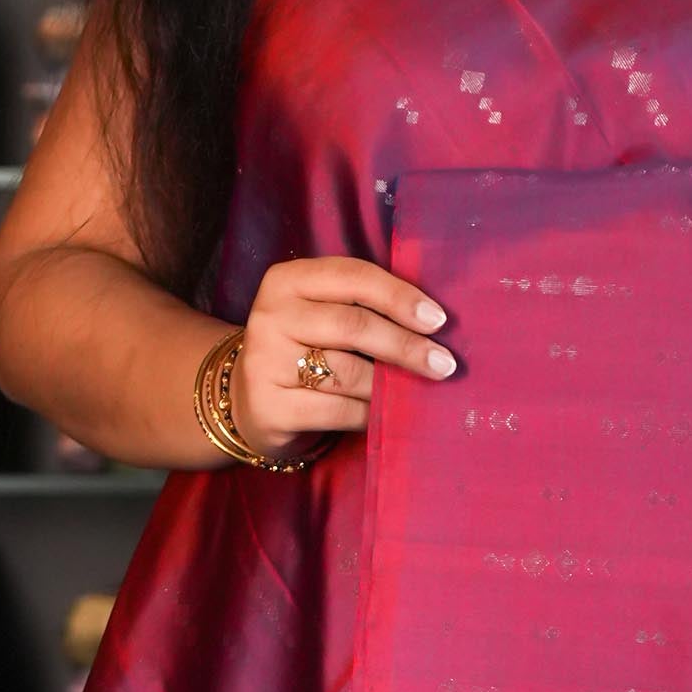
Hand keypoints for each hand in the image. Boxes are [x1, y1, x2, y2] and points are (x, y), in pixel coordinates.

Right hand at [235, 254, 455, 448]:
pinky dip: (370, 414)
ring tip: (415, 391)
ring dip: (390, 385)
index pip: (353, 277)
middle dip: (406, 346)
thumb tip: (432, 322)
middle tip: (444, 364)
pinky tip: (383, 414)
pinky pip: (339, 410)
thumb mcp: (321, 313)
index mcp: (288, 280)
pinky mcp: (270, 407)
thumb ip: (363, 306)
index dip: (399, 297)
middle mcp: (271, 316)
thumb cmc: (302, 349)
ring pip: (348, 372)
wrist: (247, 400)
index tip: (439, 320)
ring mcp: (266, 362)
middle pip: (354, 325)